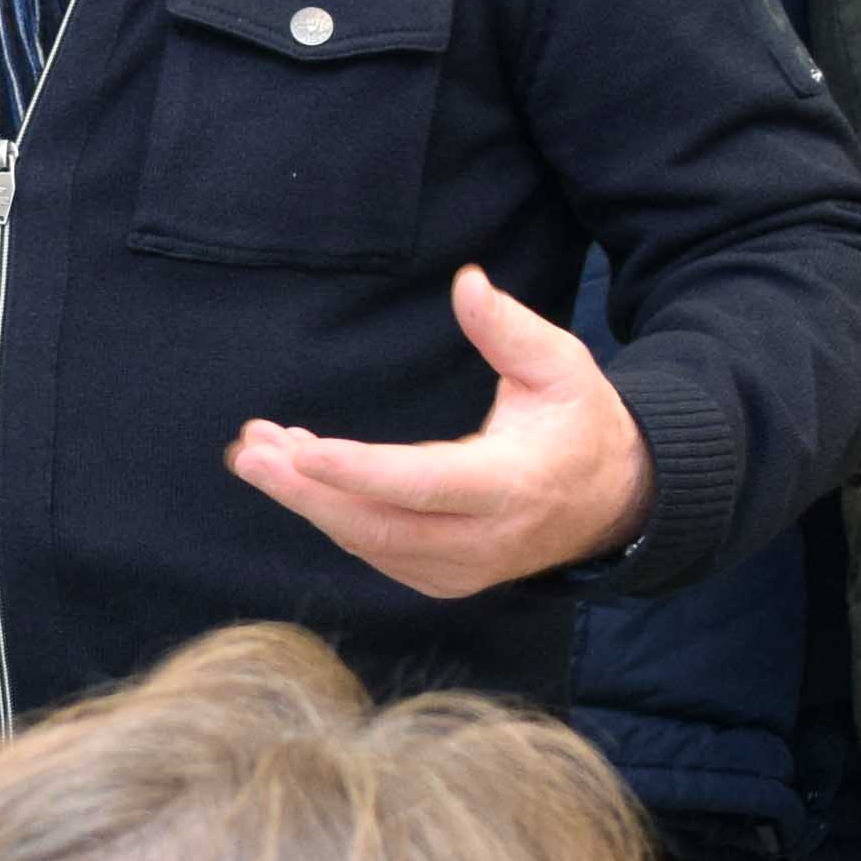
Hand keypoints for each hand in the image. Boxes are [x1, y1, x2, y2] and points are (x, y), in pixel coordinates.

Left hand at [227, 265, 656, 601]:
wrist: (610, 501)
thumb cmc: (578, 422)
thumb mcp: (561, 364)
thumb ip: (509, 328)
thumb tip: (467, 282)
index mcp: (513, 486)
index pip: (425, 484)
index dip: (360, 472)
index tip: (303, 452)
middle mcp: (483, 540)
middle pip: (379, 526)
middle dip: (306, 492)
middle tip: (250, 452)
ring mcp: (459, 569)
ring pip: (368, 542)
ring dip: (307, 498)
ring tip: (258, 450)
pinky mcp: (439, 578)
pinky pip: (374, 549)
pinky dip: (331, 512)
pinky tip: (296, 471)